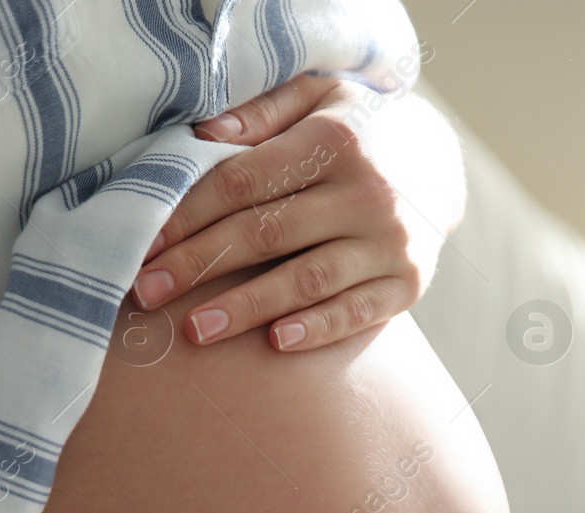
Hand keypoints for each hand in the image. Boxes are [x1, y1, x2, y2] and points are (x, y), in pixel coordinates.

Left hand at [132, 74, 464, 351]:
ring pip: (307, 280)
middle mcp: (367, 192)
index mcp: (335, 142)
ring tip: (196, 329)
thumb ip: (261, 112)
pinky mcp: (409, 283)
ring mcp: (391, 242)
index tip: (145, 244)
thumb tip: (202, 134)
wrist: (439, 164)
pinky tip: (276, 342)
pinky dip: (318, 328)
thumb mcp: (316, 98)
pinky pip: (357, 312)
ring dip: (248, 306)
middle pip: (267, 234)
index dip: (190, 216)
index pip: (244, 183)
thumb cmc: (356, 131)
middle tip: (147, 293)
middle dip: (200, 265)